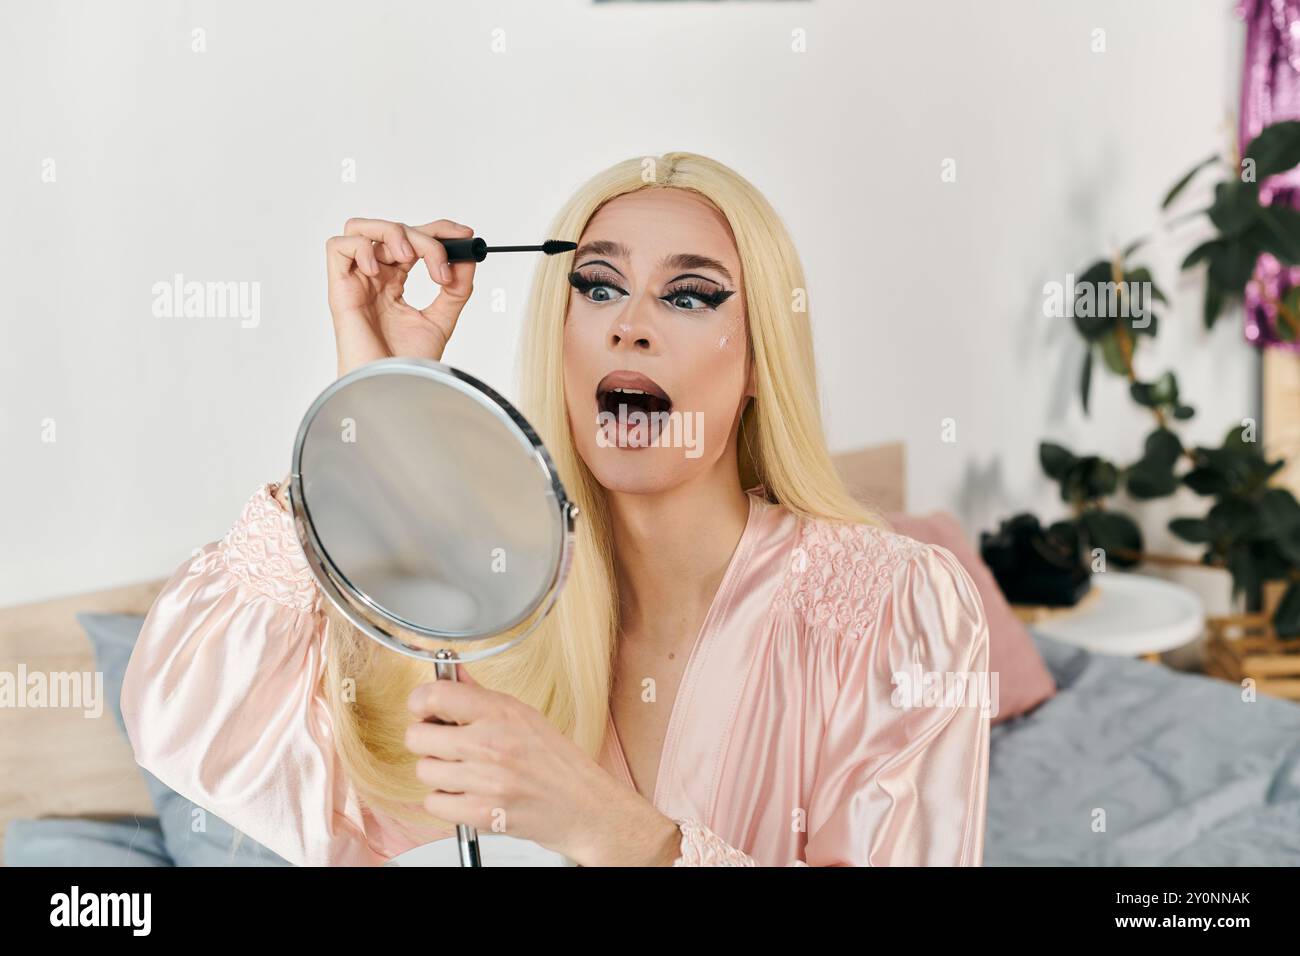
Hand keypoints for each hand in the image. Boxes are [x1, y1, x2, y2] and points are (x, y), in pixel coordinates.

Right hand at [325, 217, 477, 376]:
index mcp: (394, 283)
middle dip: (424, 238)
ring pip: (361, 228)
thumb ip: (457, 289)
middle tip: (441, 268)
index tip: (465, 235)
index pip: (413, 239)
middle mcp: (374, 279)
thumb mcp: (442, 319)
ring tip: (409, 259)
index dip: (438, 230)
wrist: (392, 391)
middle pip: (393, 230)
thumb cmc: (407, 366)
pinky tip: (379, 274)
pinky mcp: (339, 290)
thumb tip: (469, 258)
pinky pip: (337, 247)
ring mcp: (356, 282)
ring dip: (390, 232)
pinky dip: (361, 248)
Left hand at [405, 666, 682, 865]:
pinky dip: (445, 801)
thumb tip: (451, 674)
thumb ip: (480, 696)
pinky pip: (434, 803)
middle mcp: (492, 743)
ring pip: (424, 771)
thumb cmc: (557, 762)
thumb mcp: (523, 716)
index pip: (434, 695)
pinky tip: (467, 793)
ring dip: (438, 773)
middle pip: (418, 736)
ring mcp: (486, 781)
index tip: (424, 708)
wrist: (584, 807)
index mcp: (501, 712)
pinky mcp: (482, 814)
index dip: (420, 702)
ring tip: (464, 772)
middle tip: (446, 743)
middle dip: (427, 740)